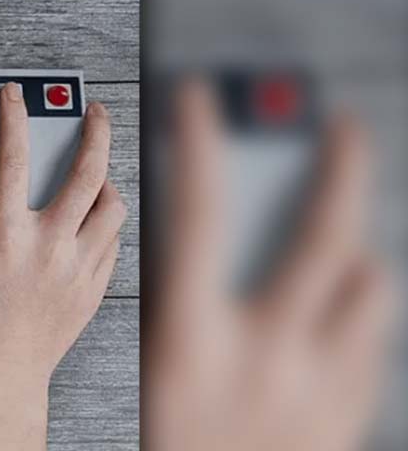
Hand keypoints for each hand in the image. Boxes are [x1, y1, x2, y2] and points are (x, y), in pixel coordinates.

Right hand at [0, 82, 125, 450]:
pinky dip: (108, 222)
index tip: (14, 95)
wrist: (3, 377)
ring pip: (114, 207)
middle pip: (87, 171)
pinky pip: (116, 241)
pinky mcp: (97, 287)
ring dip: (108, 181)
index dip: (14, 116)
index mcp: (9, 233)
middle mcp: (51, 244)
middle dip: (94, 130)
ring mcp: (81, 266)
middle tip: (94, 111)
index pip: (15, 157)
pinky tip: (95, 219)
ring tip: (97, 173)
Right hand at [145, 81, 396, 450]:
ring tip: (342, 243)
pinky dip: (359, 315)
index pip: (196, 211)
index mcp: (189, 337)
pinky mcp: (345, 415)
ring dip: (355, 255)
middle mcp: (263, 353)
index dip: (198, 141)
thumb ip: (155, 295)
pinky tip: (339, 313)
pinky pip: (374, 343)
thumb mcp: (141, 366)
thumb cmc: (157, 443)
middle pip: (322, 234)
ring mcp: (315, 386)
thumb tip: (163, 230)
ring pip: (368, 287)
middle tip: (343, 131)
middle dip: (339, 168)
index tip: (204, 98)